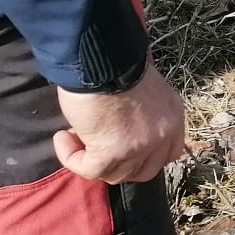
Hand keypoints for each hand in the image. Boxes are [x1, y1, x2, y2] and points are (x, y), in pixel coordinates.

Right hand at [54, 63, 189, 182]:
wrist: (100, 59)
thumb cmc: (115, 64)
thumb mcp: (141, 88)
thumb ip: (140, 111)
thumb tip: (120, 125)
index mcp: (172, 116)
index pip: (169, 153)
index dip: (144, 156)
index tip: (120, 143)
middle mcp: (163, 134)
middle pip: (144, 171)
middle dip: (120, 163)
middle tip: (96, 141)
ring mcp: (140, 146)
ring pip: (116, 175)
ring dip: (92, 158)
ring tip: (75, 133)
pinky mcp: (112, 153)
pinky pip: (89, 171)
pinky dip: (71, 158)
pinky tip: (62, 138)